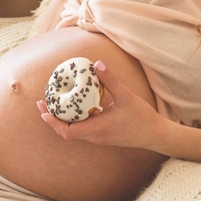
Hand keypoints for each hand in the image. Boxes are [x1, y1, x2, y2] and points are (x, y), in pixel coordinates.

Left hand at [36, 61, 161, 149]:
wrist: (156, 135)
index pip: (67, 132)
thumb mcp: (126, 95)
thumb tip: (97, 63)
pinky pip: (84, 128)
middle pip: (67, 132)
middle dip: (53, 118)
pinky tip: (78, 105)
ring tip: (57, 103)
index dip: (53, 122)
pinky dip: (76, 118)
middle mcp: (96, 136)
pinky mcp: (104, 135)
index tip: (43, 110)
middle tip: (43, 103)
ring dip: (64, 119)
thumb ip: (110, 80)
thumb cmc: (142, 118)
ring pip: (75, 130)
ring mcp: (100, 137)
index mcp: (97, 129)